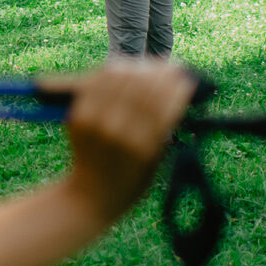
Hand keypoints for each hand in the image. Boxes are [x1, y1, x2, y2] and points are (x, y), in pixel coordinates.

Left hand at [56, 59, 193, 220]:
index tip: (187, 81)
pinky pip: (97, 82)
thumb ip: (164, 127)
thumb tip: (176, 89)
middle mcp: (118, 131)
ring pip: (120, 78)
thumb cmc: (131, 181)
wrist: (91, 197)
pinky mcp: (78, 116)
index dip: (178, 88)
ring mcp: (95, 122)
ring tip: (149, 68)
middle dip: (161, 73)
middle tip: (172, 69)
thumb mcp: (157, 160)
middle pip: (143, 86)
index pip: (165, 104)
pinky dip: (114, 73)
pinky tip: (125, 71)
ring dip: (138, 68)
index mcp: (144, 147)